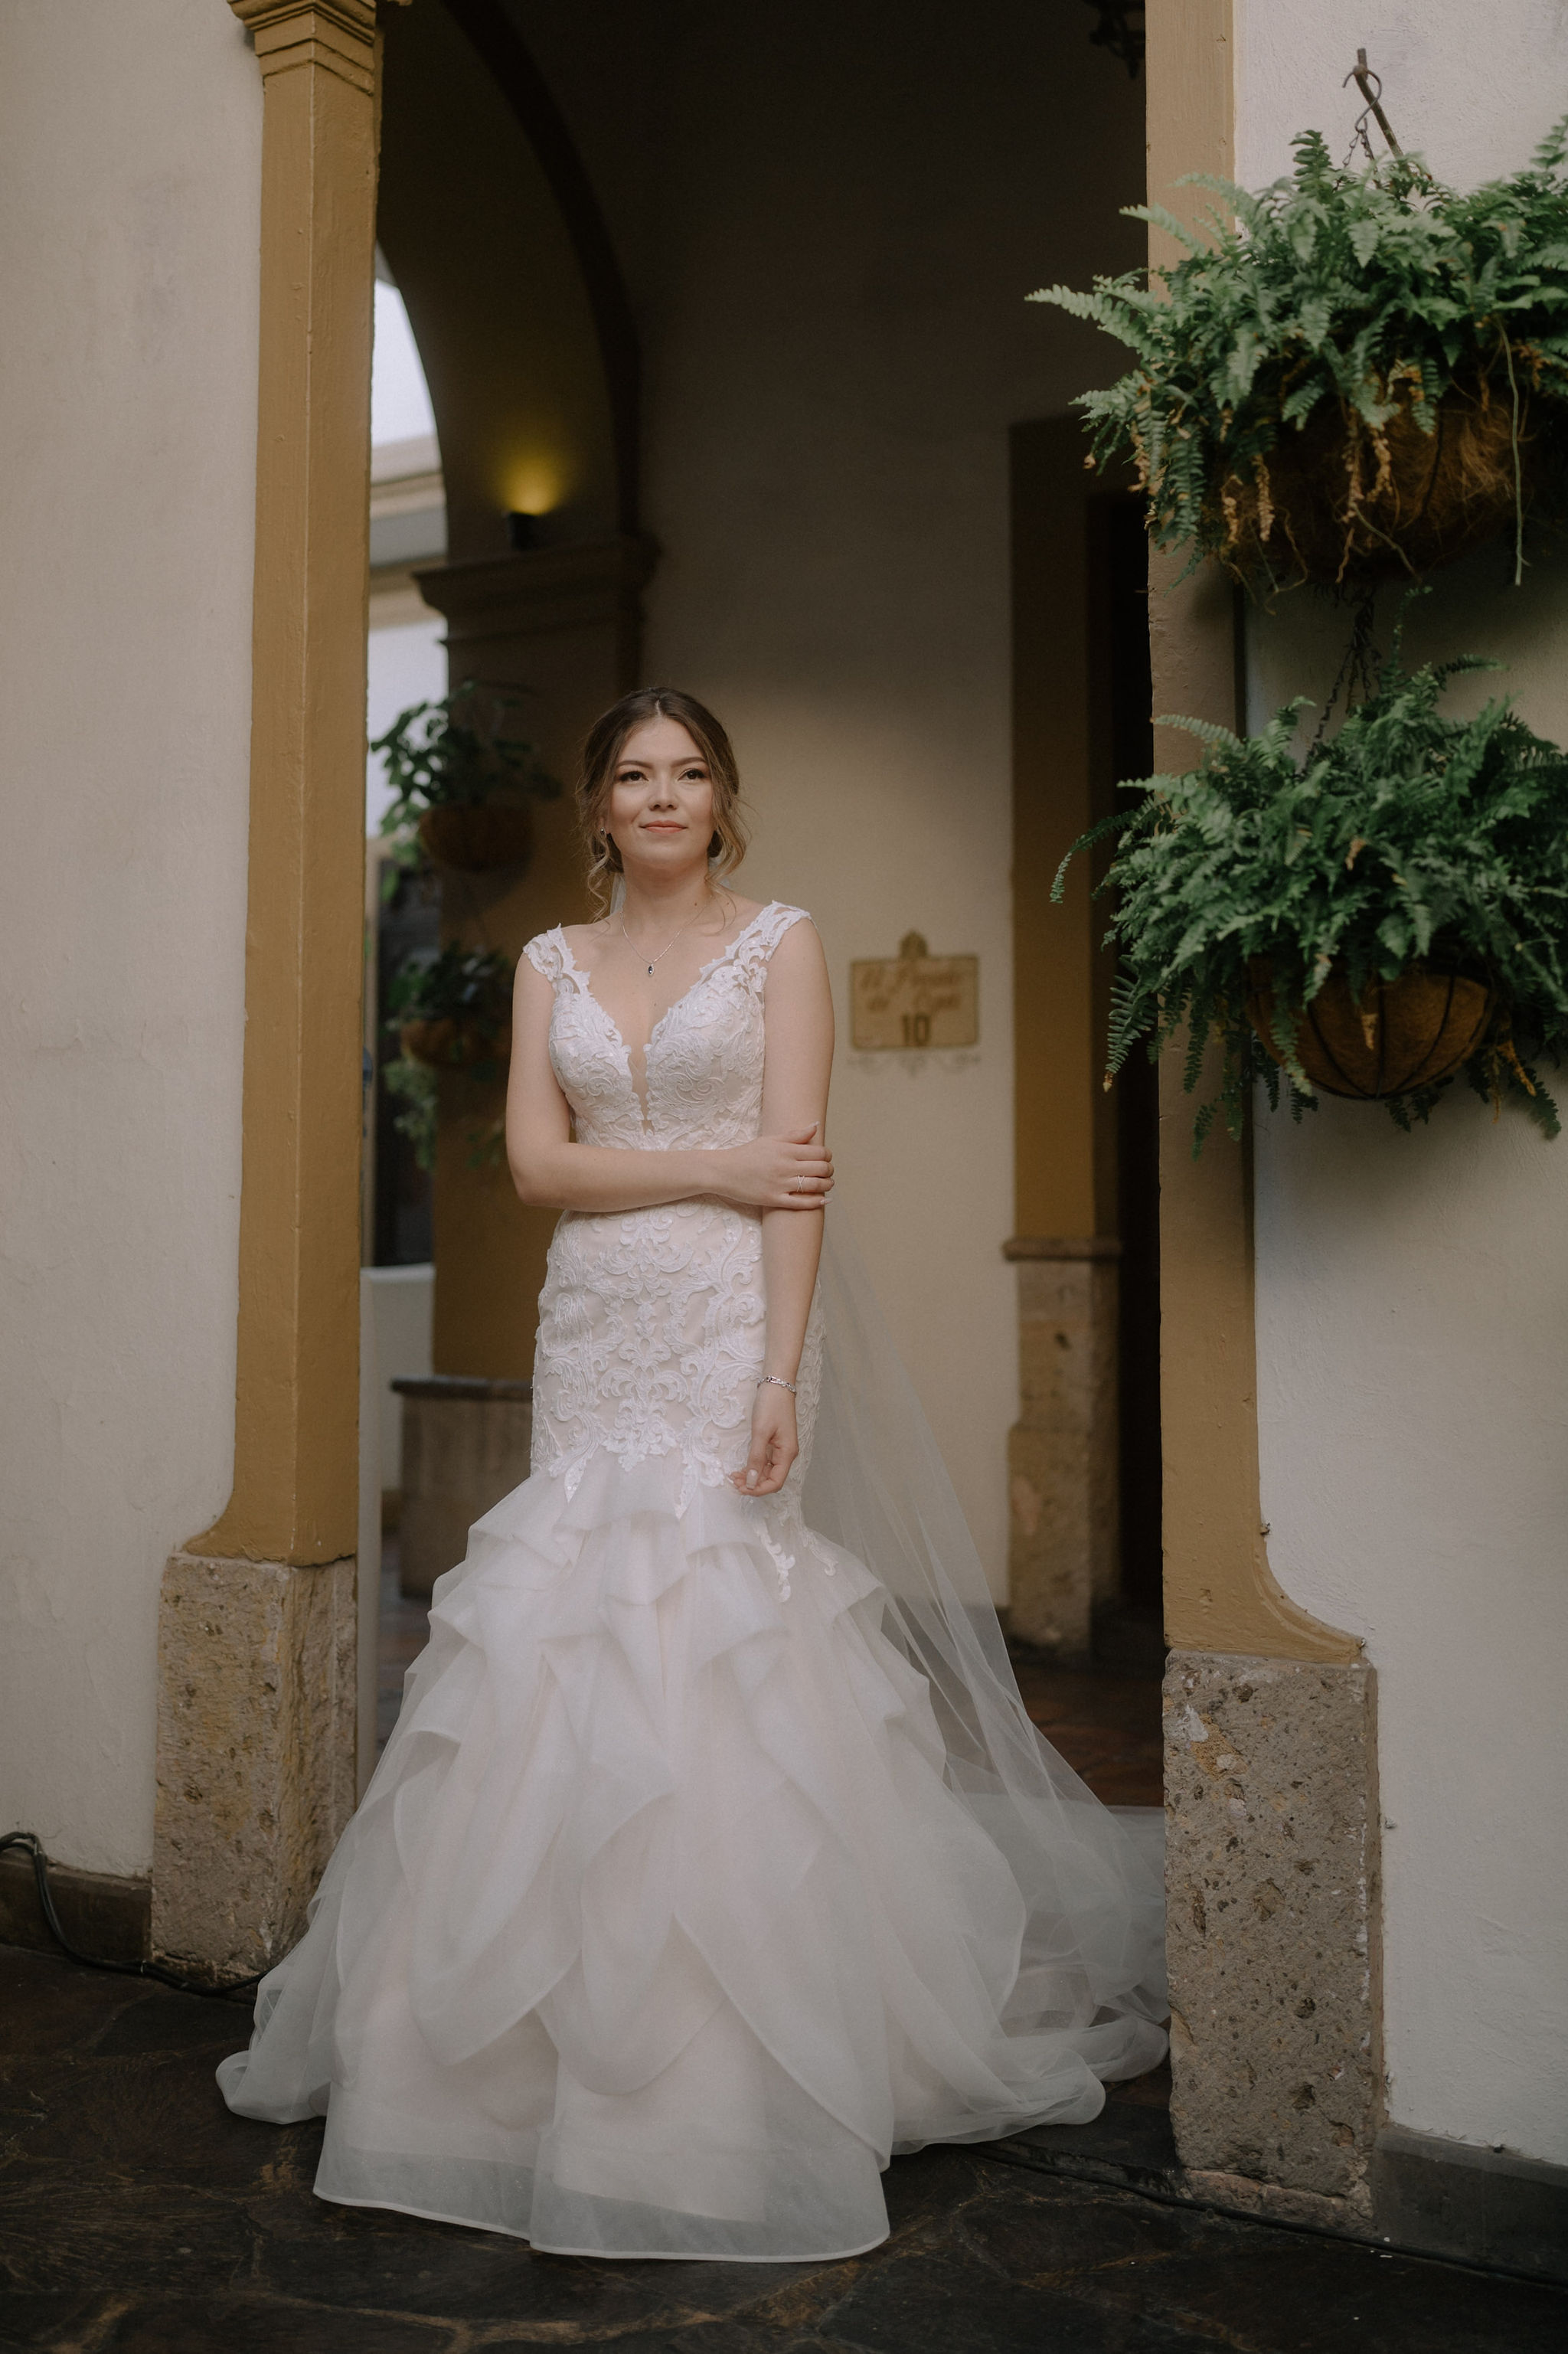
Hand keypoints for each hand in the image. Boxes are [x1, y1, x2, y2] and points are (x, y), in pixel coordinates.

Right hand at [718, 1125, 832, 1210]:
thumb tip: (816, 1125)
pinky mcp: (774, 1199)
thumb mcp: (770, 1140)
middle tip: (828, 1171)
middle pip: (821, 1169)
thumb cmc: (747, 1154)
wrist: (724, 1171)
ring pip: (815, 1186)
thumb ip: (795, 1135)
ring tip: (827, 1183)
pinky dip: (816, 1202)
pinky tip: (823, 1199)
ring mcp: (780, 1184)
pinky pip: (801, 1203)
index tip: (826, 1158)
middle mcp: (785, 1166)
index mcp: (785, 1150)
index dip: (828, 1155)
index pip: (819, 1152)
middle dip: (829, 1170)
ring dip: (827, 1185)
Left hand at [732, 1382, 797, 1496]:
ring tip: (734, 1476)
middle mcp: (786, 1454)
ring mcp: (780, 1449)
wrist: (776, 1384)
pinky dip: (753, 1467)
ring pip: (767, 1472)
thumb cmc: (771, 1405)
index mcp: (787, 1453)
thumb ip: (756, 1458)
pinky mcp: (774, 1443)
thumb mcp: (761, 1432)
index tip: (741, 1488)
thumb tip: (752, 1481)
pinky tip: (741, 1468)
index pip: (776, 1482)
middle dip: (753, 1484)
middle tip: (733, 1481)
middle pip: (771, 1479)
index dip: (759, 1489)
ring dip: (752, 1476)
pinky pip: (764, 1462)